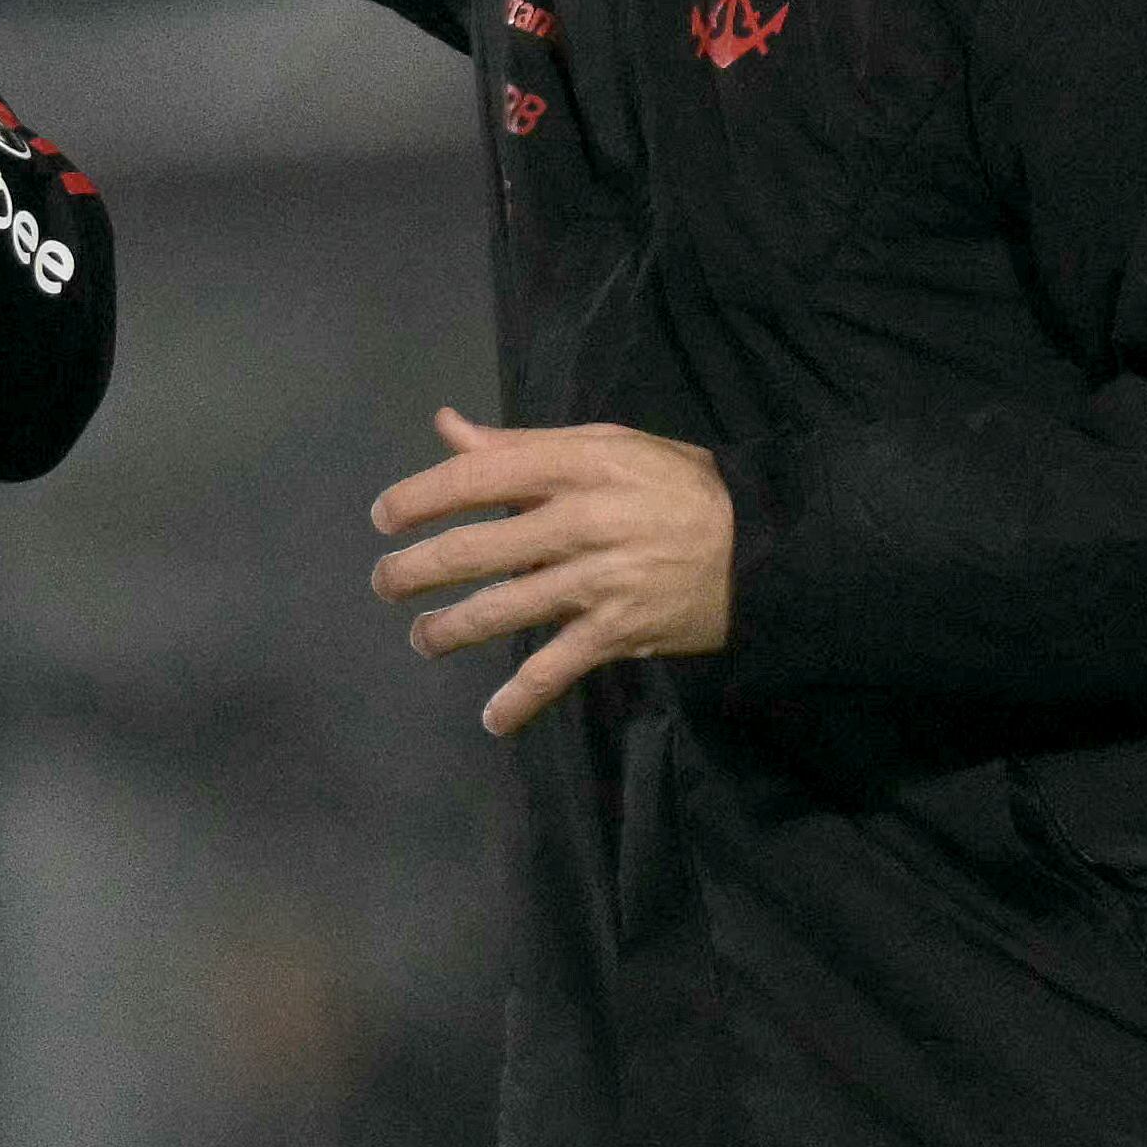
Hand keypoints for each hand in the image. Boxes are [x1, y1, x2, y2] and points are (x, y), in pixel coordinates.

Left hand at [370, 410, 731, 736]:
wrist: (761, 543)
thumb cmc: (672, 486)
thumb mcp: (604, 445)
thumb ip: (520, 444)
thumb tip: (448, 427)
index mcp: (575, 465)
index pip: (479, 478)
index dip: (422, 498)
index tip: (384, 517)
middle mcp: (581, 520)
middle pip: (478, 550)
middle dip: (418, 570)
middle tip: (385, 581)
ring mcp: (598, 580)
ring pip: (503, 610)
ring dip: (450, 630)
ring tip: (422, 638)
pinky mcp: (618, 630)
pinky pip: (557, 669)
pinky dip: (521, 699)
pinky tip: (492, 720)